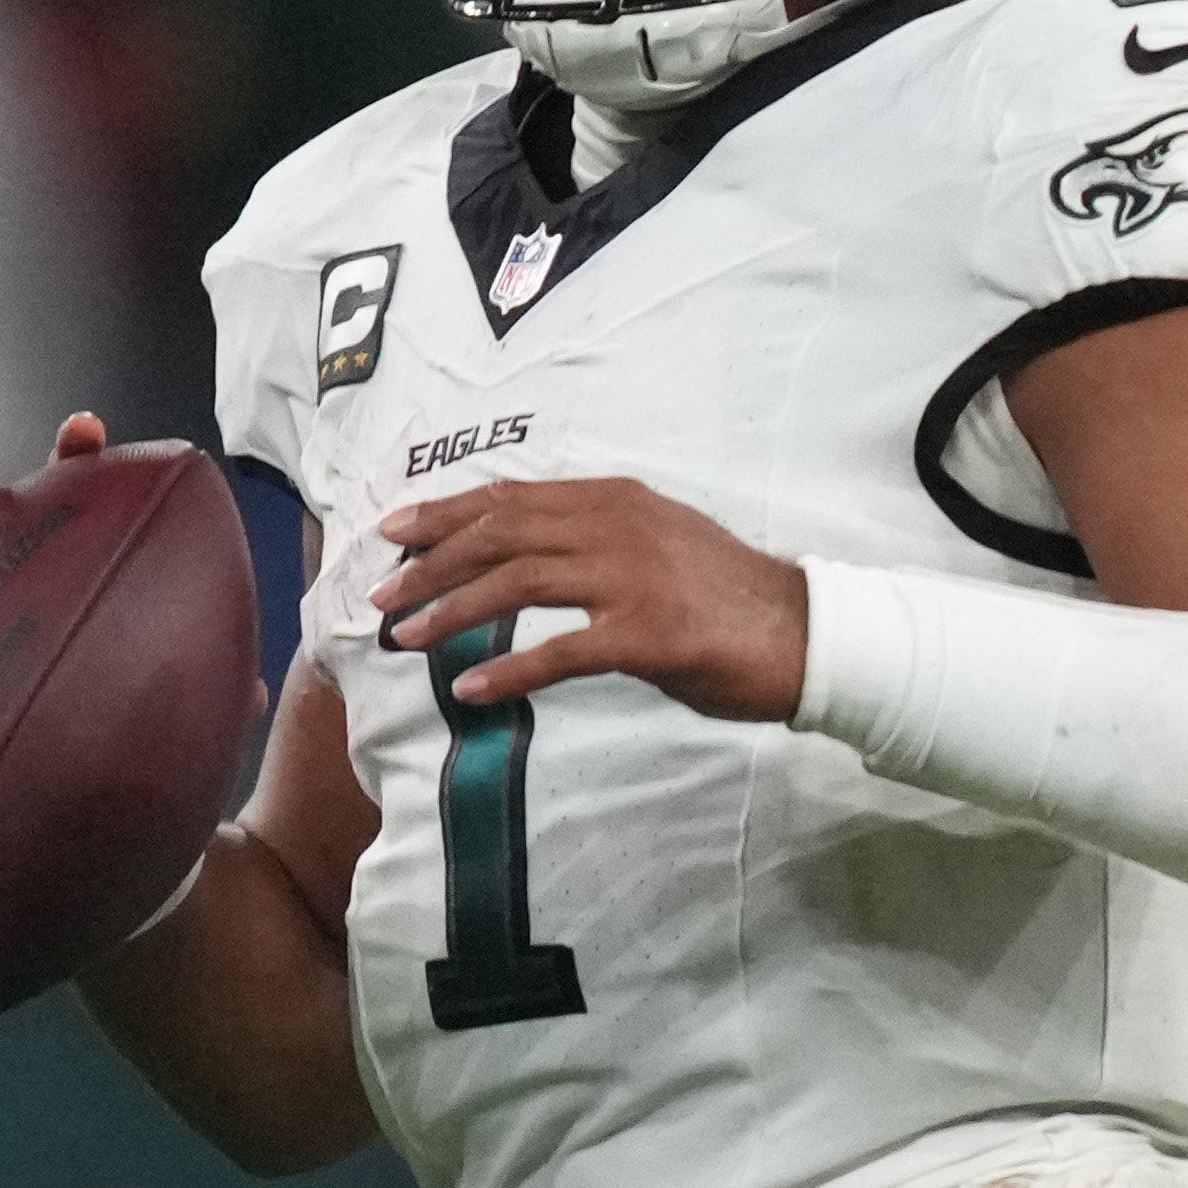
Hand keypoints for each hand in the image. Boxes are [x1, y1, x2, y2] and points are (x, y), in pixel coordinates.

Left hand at [369, 472, 808, 719]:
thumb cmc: (728, 596)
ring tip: (405, 640)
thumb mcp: (656, 541)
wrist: (805, 631)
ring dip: (450, 612)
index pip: (510, 498)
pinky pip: (557, 652)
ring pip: (514, 583)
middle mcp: (615, 525)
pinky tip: (471, 690)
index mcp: (614, 499)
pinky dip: (507, 671)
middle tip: (381, 596)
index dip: (444, 513)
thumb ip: (596, 539)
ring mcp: (630, 576)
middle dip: (429, 564)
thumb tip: (525, 556)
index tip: (393, 532)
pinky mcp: (645, 634)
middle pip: (498, 534)